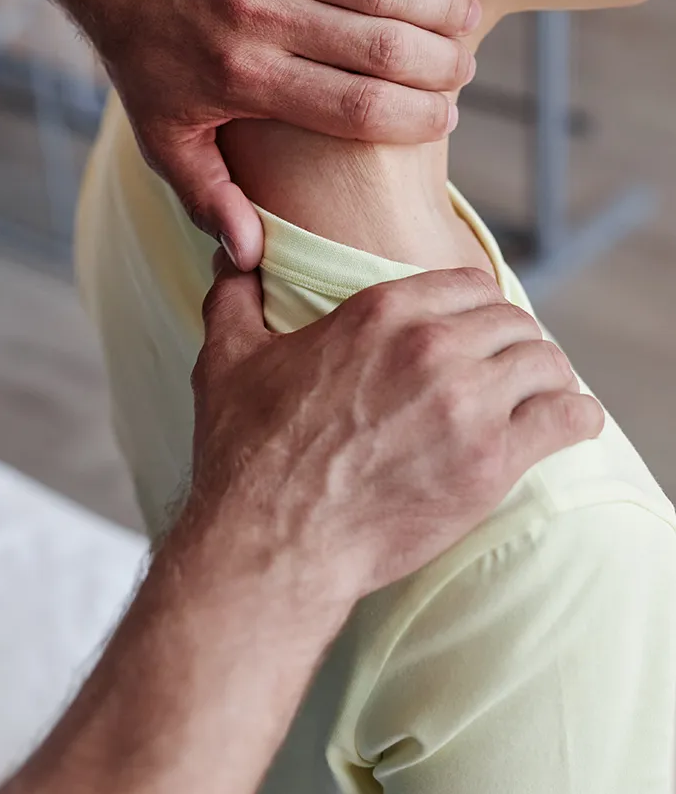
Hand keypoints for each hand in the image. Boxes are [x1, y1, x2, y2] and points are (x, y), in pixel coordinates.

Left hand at [70, 0, 480, 269]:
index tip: (443, 120)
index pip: (356, 108)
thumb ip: (208, 198)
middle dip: (440, 65)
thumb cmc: (141, 54)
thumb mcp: (163, 138)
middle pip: (381, 48)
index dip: (414, 118)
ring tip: (466, 18)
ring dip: (438, 1)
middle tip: (460, 71)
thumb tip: (252, 256)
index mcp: (245, 81)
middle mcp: (261, 20)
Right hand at [184, 257, 603, 622]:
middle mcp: (430, 348)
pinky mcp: (490, 464)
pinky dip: (572, 415)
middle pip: (511, 320)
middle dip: (510, 340)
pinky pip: (566, 417)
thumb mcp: (225, 360)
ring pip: (545, 362)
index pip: (466, 282)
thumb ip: (233, 296)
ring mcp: (466, 406)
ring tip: (532, 394)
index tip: (473, 327)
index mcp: (377, 314)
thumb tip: (234, 255)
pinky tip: (563, 423)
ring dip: (543, 375)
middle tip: (501, 368)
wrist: (272, 541)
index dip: (474, 304)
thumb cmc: (247, 453)